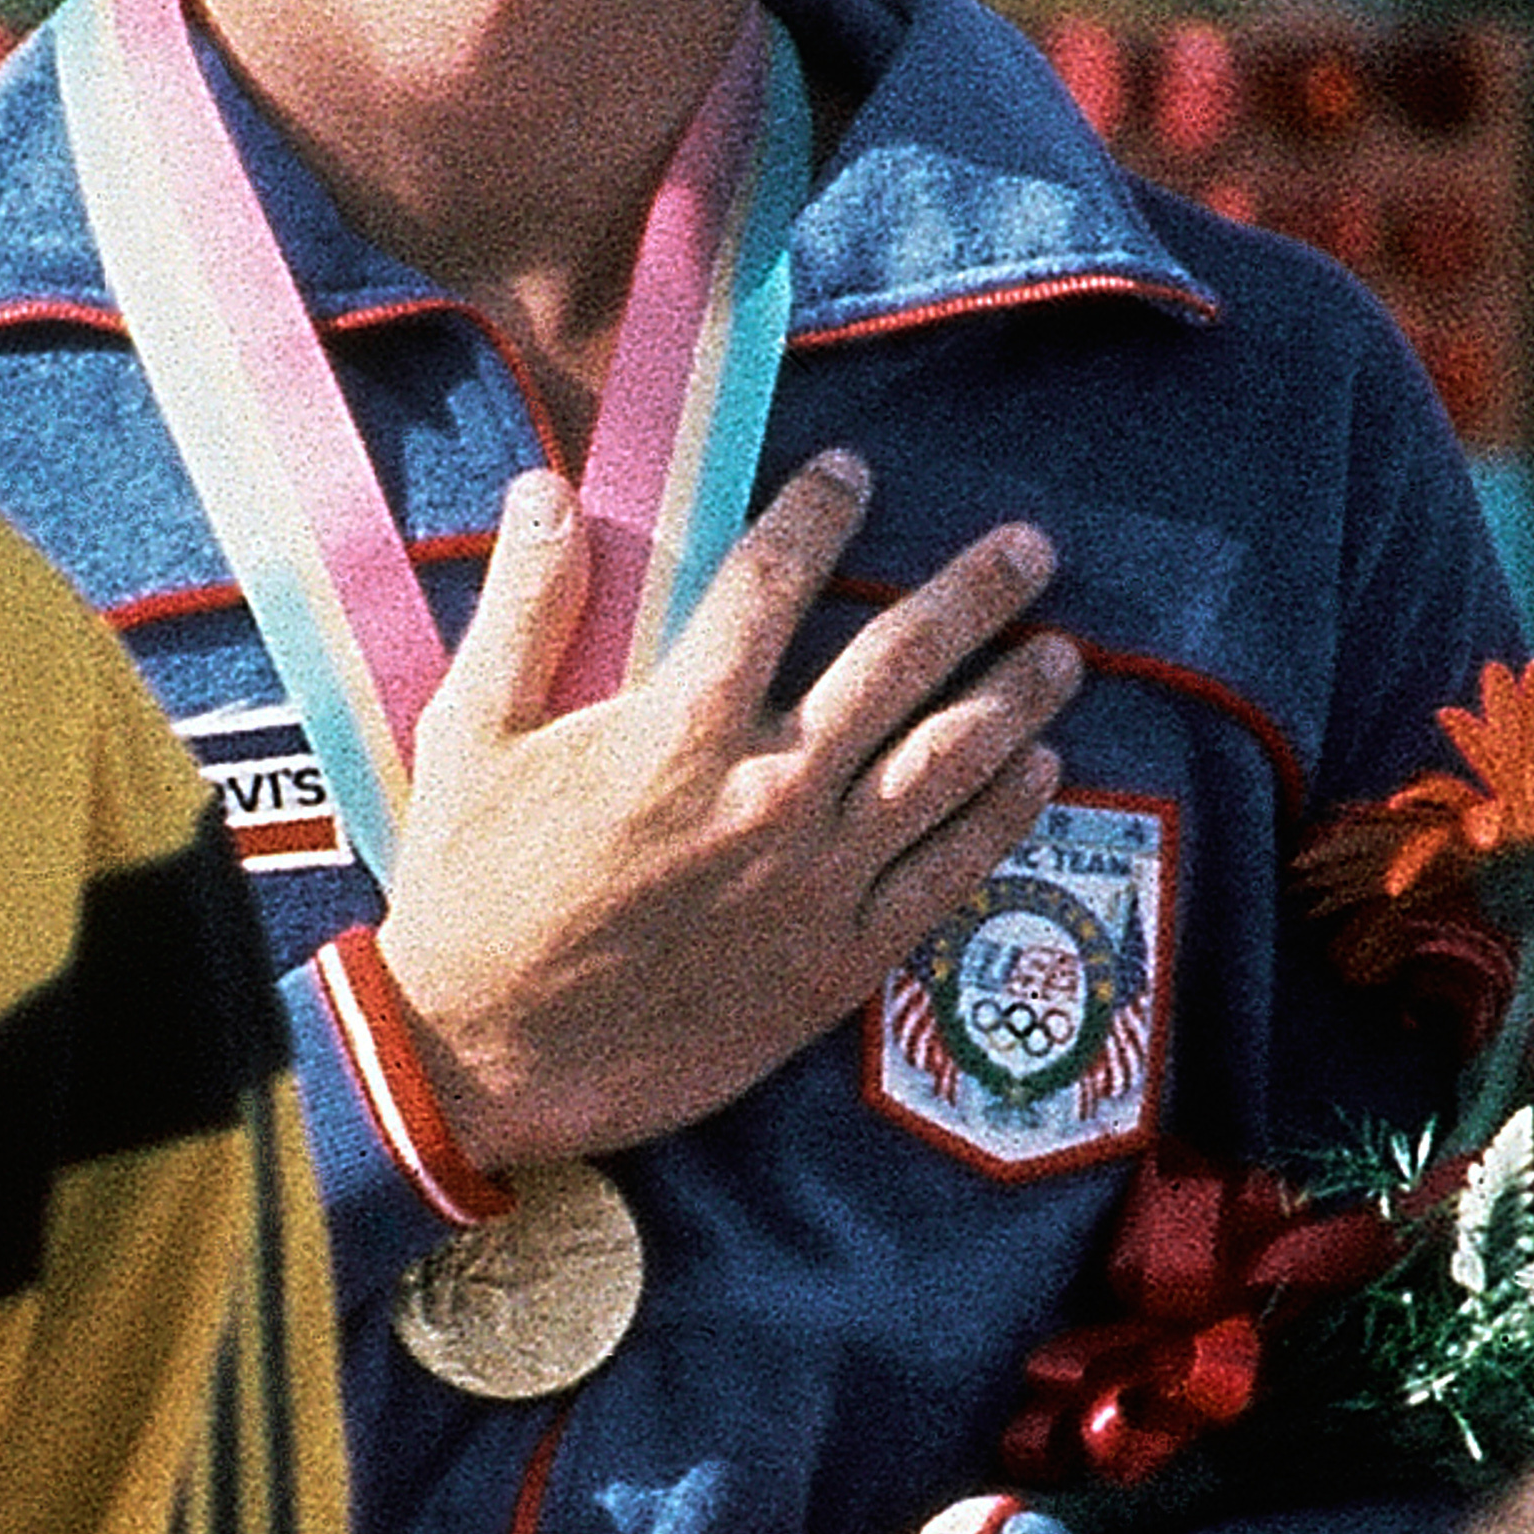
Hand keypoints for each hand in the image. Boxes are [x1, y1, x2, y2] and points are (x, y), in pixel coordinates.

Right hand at [376, 449, 1078, 1176]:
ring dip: (1016, 697)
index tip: (853, 473)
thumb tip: (545, 490)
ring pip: (948, 763)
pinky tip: (1042, 773)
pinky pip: (946, 874)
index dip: (817, 514)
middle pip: (900, 661)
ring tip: (1065, 652)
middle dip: (975, 592)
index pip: (770, 582)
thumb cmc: (470, 894)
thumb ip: (524, 607)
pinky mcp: (838, 959)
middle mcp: (768, 791)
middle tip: (1033, 547)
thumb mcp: (469, 735)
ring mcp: (815, 880)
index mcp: (678, 727)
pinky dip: (1003, 817)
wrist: (487, 1060)